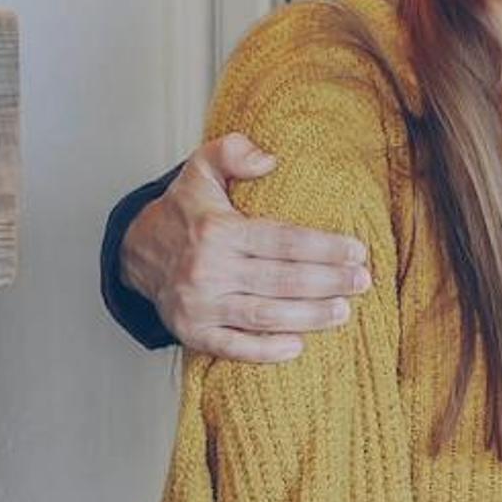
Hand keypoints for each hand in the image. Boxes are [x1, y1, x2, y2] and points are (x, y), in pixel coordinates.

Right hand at [124, 133, 374, 364]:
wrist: (137, 252)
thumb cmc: (185, 210)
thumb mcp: (201, 168)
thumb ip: (232, 151)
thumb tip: (269, 160)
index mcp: (216, 229)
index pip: (282, 240)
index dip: (324, 247)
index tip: (357, 251)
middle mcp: (207, 269)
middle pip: (281, 280)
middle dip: (329, 282)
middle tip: (363, 282)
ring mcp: (198, 305)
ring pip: (264, 316)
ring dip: (310, 317)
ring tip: (344, 311)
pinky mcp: (192, 333)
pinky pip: (233, 347)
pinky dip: (267, 351)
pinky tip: (299, 346)